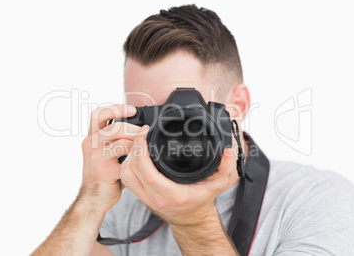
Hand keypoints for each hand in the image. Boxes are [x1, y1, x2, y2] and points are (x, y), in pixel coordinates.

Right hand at [80, 104, 140, 211]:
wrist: (94, 198)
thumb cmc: (106, 173)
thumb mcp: (108, 152)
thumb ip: (119, 139)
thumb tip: (145, 127)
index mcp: (91, 137)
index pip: (98, 114)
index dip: (116, 108)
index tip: (133, 110)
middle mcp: (90, 144)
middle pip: (114, 128)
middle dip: (135, 130)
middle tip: (147, 133)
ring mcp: (95, 158)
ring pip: (121, 143)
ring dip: (138, 145)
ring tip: (146, 149)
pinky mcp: (103, 172)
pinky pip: (125, 162)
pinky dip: (137, 161)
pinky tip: (143, 164)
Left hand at [120, 125, 235, 226]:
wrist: (192, 218)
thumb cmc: (202, 199)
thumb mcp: (219, 183)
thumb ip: (226, 166)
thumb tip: (227, 151)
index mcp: (174, 194)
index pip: (149, 174)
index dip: (142, 153)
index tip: (145, 136)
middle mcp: (156, 198)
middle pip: (132, 172)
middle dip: (134, 150)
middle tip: (142, 135)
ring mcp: (146, 199)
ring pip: (126, 175)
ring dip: (128, 157)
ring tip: (138, 143)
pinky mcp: (141, 196)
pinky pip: (126, 180)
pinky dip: (127, 165)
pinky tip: (135, 155)